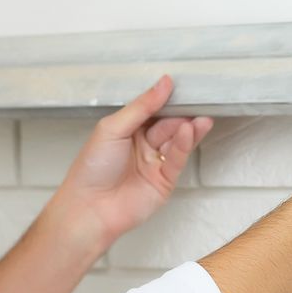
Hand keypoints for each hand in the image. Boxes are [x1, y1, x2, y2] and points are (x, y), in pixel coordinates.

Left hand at [54, 74, 212, 243]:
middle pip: (168, 124)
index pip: (152, 109)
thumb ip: (142, 106)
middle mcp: (142, 145)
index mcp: (127, 129)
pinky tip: (190, 131)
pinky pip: (178, 159)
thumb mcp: (113, 128)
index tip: (180, 86)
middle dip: (182, 114)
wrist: (89, 208)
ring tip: (202, 117)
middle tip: (198, 101)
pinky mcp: (164, 181)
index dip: (165, 99)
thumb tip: (163, 84)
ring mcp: (154, 163)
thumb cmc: (91, 169)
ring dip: (190, 129)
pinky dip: (185, 145)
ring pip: (177, 141)